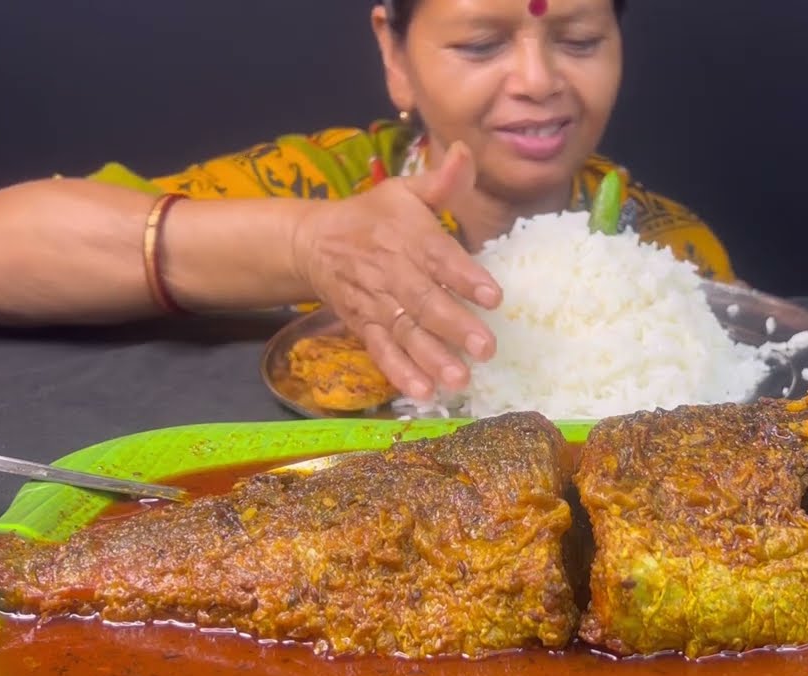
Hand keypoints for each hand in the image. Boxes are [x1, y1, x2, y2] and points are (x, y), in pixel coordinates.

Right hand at [292, 142, 502, 400]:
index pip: (440, 257)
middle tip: (486, 348)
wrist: (313, 242)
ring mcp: (376, 302)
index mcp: (408, 236)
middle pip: (425, 301)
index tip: (494, 296)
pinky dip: (399, 372)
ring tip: (459, 379)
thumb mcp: (403, 191)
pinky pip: (381, 351)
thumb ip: (441, 182)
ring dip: (432, 358)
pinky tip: (421, 392)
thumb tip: (468, 152)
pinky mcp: (363, 325)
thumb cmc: (372, 217)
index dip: (466, 276)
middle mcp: (392, 272)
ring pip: (405, 332)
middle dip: (455, 326)